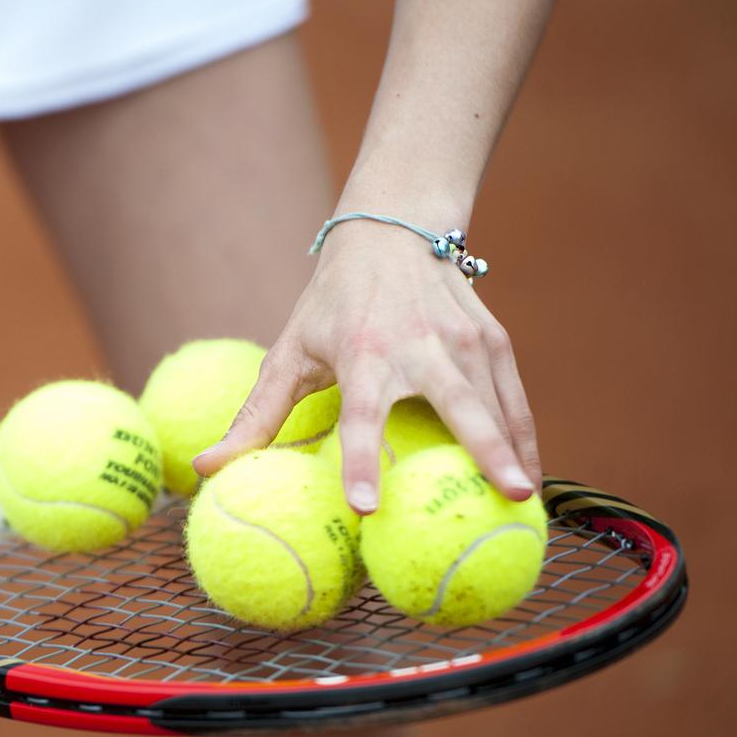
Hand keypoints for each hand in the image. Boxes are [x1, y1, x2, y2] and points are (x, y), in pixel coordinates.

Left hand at [192, 220, 539, 513]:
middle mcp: (420, 345)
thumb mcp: (289, 351)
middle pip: (459, 404)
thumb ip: (255, 415)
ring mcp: (464, 339)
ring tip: (527, 505)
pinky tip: (531, 478)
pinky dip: (525, 437)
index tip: (365, 506)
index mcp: (362, 352)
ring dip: (515, 453)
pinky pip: (514, 398)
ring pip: (497, 402)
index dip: (359, 460)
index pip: (360, 415)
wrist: (391, 230)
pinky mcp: (493, 338)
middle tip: (508, 496)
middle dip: (485, 448)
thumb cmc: (332, 303)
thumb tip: (205, 469)